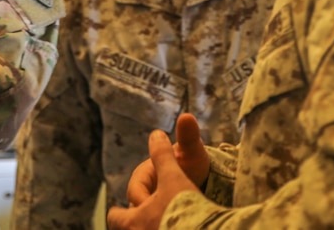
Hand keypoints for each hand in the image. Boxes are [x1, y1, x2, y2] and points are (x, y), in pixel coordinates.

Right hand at [107, 114, 205, 229]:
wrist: (199, 181)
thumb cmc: (192, 164)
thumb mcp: (191, 153)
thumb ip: (188, 137)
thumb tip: (187, 116)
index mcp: (142, 176)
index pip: (135, 193)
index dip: (146, 201)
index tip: (162, 205)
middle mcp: (139, 193)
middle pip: (134, 212)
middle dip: (146, 219)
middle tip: (165, 222)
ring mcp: (144, 208)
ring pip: (140, 223)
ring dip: (152, 225)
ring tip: (169, 225)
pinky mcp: (150, 221)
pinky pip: (147, 227)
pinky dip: (157, 227)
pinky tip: (169, 228)